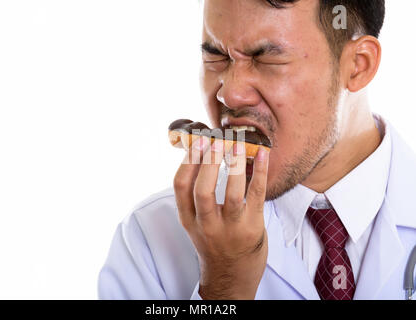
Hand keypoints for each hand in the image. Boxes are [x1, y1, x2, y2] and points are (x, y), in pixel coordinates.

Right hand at [173, 136, 269, 299]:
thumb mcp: (196, 223)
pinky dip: (260, 172)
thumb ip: (195, 197)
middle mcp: (206, 225)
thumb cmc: (215, 242)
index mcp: (189, 219)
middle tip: (216, 140)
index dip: (188, 161)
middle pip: (202, 190)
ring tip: (237, 144)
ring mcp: (230, 229)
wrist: (232, 276)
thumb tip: (201, 155)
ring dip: (234, 165)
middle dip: (208, 162)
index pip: (180, 186)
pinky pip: (256, 196)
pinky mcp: (252, 228)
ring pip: (231, 194)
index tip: (197, 141)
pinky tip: (263, 155)